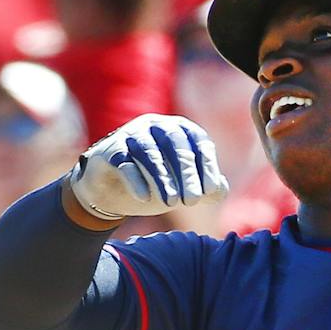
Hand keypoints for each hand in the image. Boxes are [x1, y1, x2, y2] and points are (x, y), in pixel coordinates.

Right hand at [69, 114, 228, 221]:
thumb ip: (207, 188)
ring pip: (150, 153)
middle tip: (193, 200)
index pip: (198, 142)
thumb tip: (220, 189)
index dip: (206, 166)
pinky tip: (145, 198)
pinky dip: (136, 181)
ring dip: (162, 179)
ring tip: (172, 203)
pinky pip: (125, 164)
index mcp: (180, 129)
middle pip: (175, 145)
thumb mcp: (186, 186)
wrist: (112, 190)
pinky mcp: (111, 152)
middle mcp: (155, 126)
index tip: (210, 190)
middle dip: (186, 174)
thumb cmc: (157, 183)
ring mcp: (131, 136)